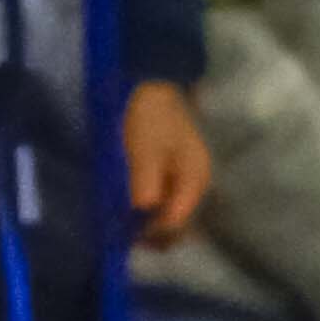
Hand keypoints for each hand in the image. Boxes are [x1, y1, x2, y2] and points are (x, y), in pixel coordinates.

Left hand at [123, 81, 211, 250]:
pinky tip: (134, 206)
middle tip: (122, 235)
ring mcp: (188, 176)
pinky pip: (166, 198)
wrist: (151, 83)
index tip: (124, 237)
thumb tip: (141, 218)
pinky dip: (152, 206)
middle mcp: (197, 183)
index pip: (176, 222)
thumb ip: (145, 187)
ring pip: (172, 212)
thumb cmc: (148, 118)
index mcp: (194, 180)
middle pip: (178, 221)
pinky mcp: (175, 169)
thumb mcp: (144, 154)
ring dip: (151, 221)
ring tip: (124, 223)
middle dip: (153, 232)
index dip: (151, 234)